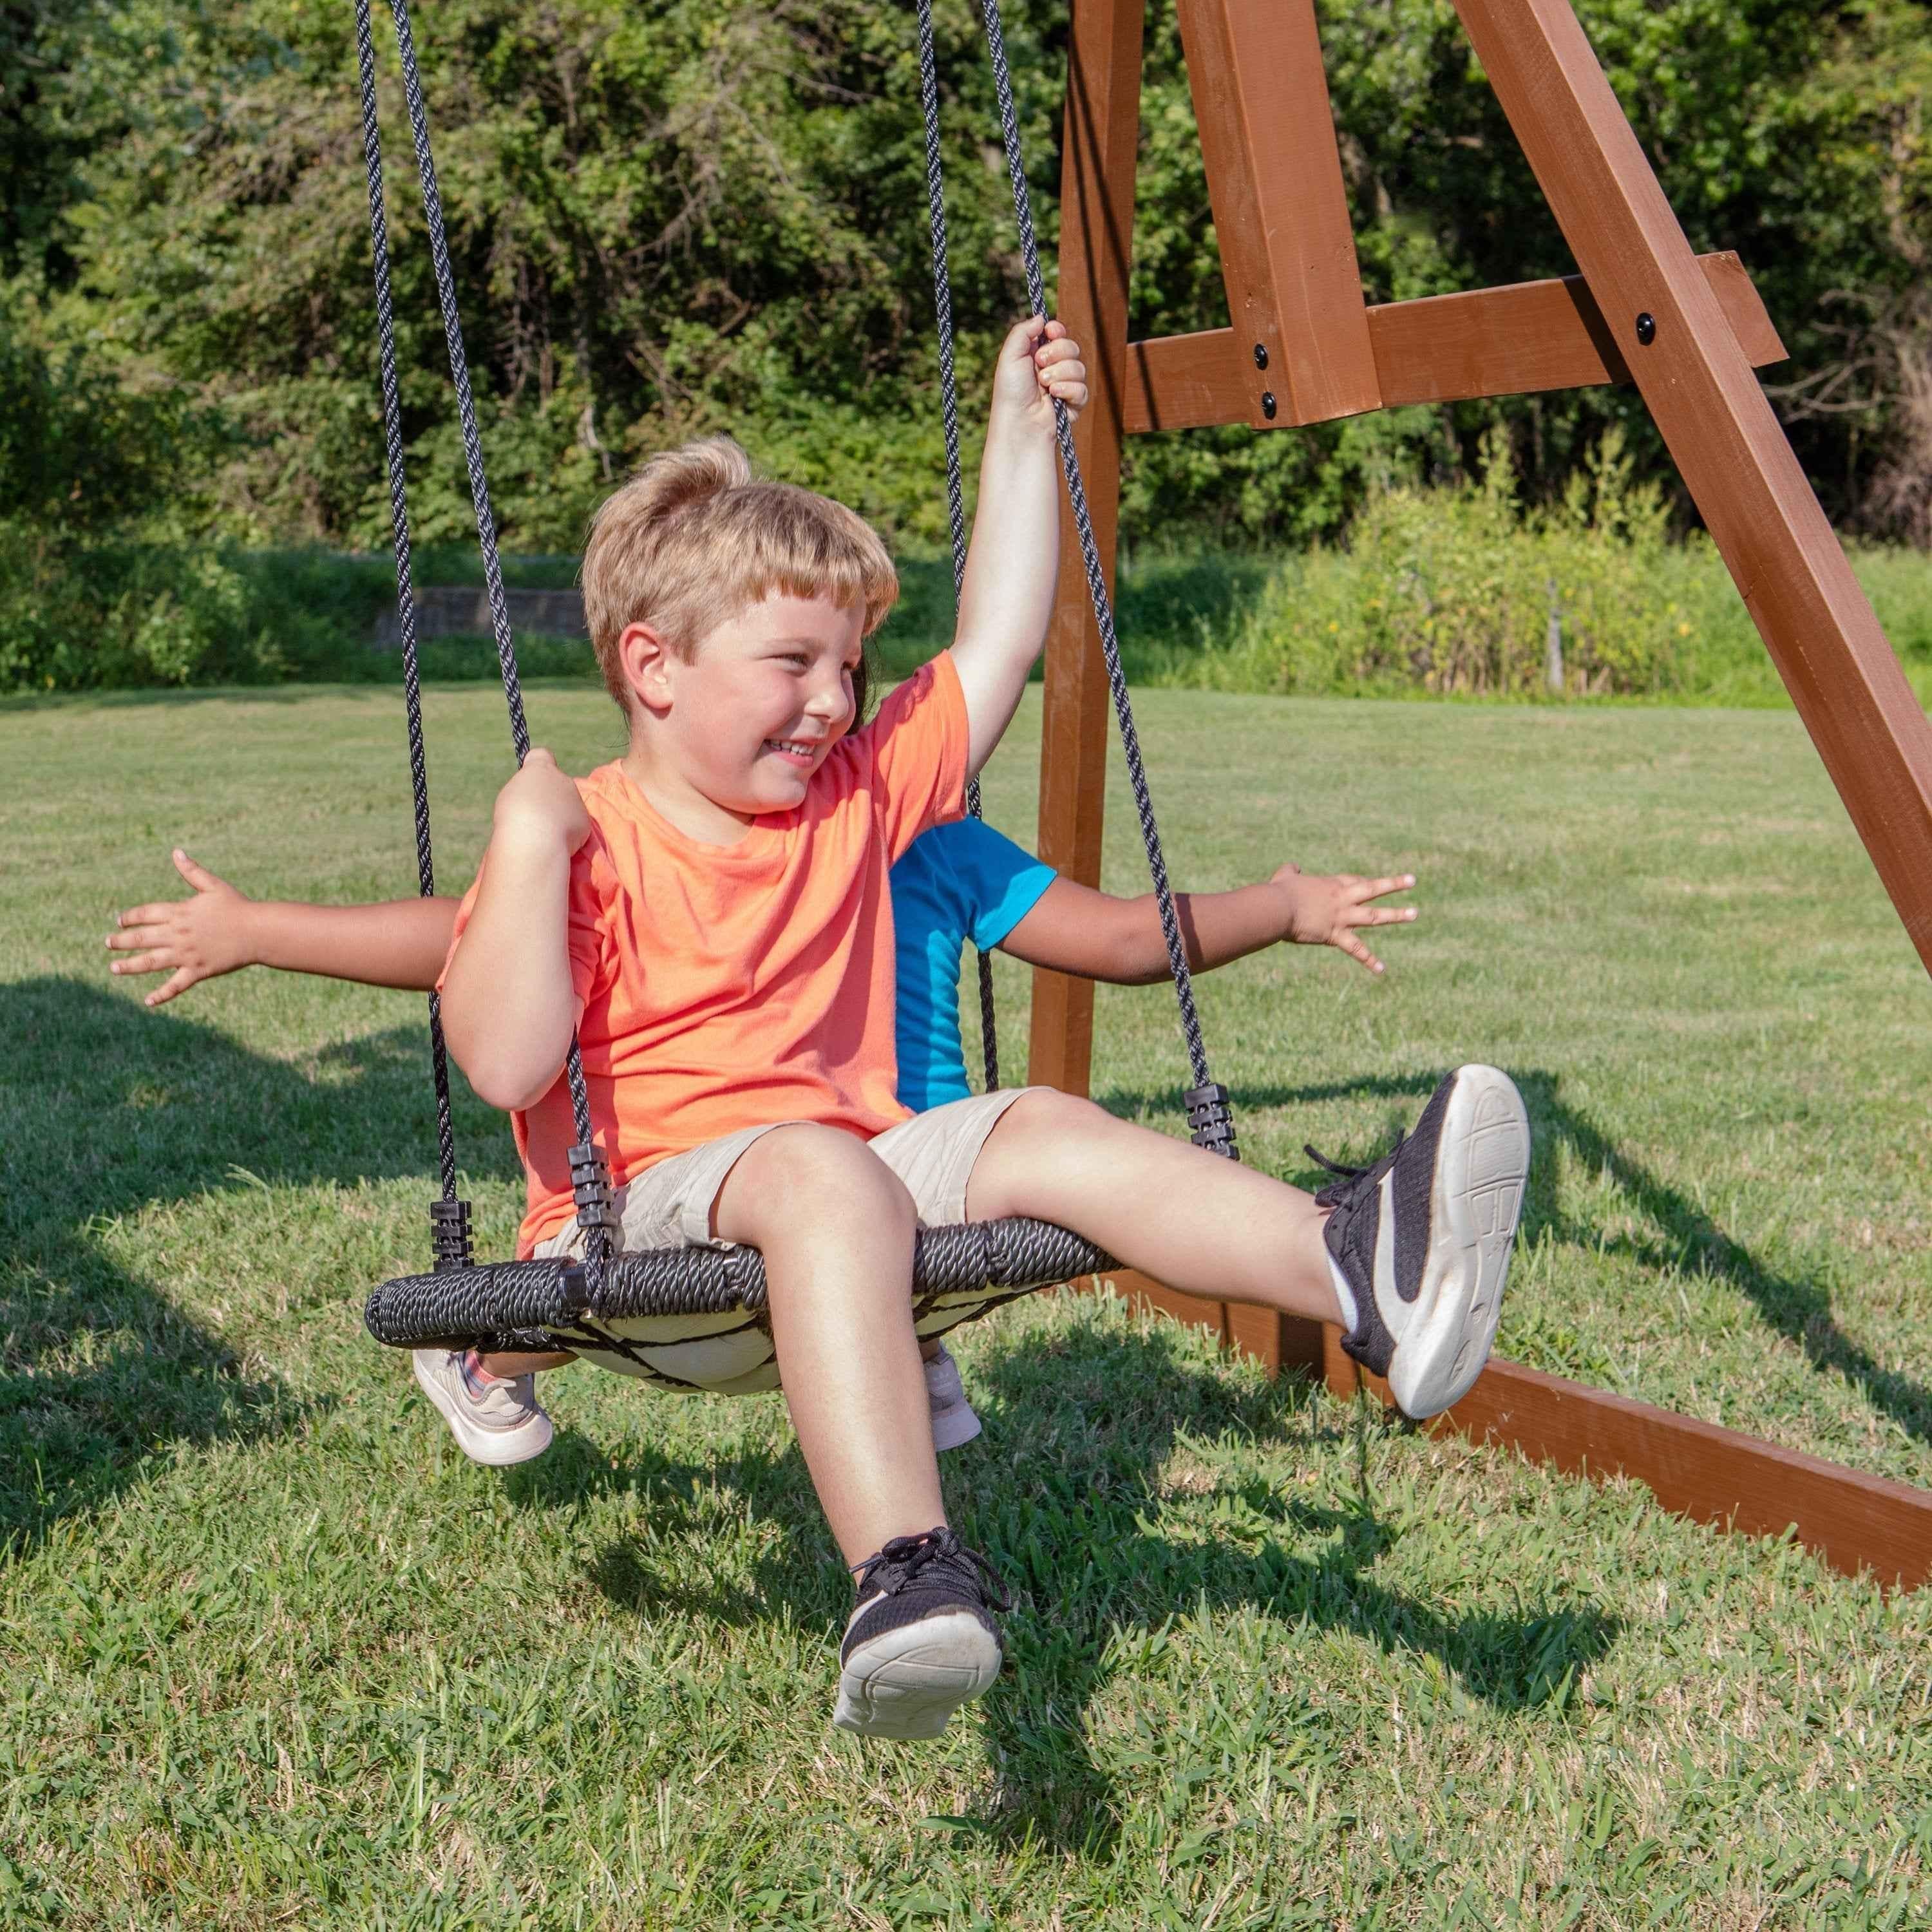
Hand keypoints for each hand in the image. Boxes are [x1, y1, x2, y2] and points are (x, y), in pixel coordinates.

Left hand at [107, 850, 257, 1006]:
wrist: (258, 931)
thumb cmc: (237, 906)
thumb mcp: (213, 886)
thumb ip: (192, 871)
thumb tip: (176, 852)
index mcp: (179, 913)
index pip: (145, 914)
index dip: (130, 917)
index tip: (120, 920)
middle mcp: (178, 934)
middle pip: (141, 938)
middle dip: (122, 941)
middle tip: (109, 943)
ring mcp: (186, 955)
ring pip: (151, 962)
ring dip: (130, 966)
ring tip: (114, 968)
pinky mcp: (197, 971)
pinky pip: (175, 985)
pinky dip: (162, 994)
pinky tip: (147, 1001)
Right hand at [492, 748, 590, 854]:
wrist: (535, 840)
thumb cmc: (514, 816)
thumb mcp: (511, 795)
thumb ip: (525, 789)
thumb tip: (533, 795)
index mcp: (541, 769)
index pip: (541, 755)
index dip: (536, 765)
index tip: (530, 778)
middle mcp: (563, 780)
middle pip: (556, 784)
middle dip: (549, 796)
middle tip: (533, 814)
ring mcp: (576, 800)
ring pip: (567, 805)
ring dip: (558, 815)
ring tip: (543, 831)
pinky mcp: (585, 820)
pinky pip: (575, 823)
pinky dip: (567, 831)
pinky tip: (554, 839)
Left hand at [990, 316, 1087, 435]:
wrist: (1019, 424)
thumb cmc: (1010, 392)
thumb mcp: (1010, 356)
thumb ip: (1022, 331)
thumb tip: (1041, 318)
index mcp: (1037, 355)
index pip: (1057, 334)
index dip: (1057, 330)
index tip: (1050, 332)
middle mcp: (1052, 368)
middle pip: (1071, 347)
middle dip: (1056, 353)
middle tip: (1039, 365)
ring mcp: (1064, 386)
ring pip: (1079, 367)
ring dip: (1060, 374)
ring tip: (1044, 386)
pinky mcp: (1073, 403)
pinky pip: (1082, 388)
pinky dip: (1068, 390)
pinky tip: (1054, 397)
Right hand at [1268, 862, 1417, 974]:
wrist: (1277, 908)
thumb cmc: (1279, 892)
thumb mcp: (1285, 876)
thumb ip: (1291, 870)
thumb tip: (1293, 867)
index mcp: (1331, 886)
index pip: (1355, 882)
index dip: (1363, 883)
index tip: (1370, 884)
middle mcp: (1342, 899)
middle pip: (1372, 889)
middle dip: (1393, 884)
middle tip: (1412, 881)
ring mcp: (1342, 917)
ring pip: (1375, 915)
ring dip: (1396, 914)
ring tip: (1414, 913)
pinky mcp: (1335, 935)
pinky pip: (1356, 950)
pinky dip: (1369, 960)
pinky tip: (1381, 969)